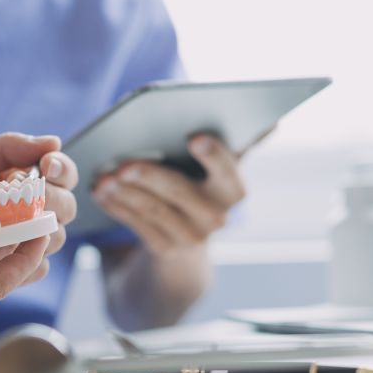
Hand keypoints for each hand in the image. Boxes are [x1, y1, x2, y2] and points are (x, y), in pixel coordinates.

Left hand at [0, 133, 78, 258]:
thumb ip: (8, 148)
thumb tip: (53, 142)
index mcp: (26, 177)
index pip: (63, 173)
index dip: (61, 168)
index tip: (46, 164)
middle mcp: (31, 208)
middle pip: (65, 209)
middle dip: (52, 199)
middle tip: (28, 194)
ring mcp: (20, 239)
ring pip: (53, 239)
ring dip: (35, 228)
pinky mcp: (6, 265)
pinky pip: (32, 268)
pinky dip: (22, 259)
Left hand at [93, 134, 244, 254]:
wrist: (188, 230)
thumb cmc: (199, 179)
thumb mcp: (217, 163)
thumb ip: (236, 141)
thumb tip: (273, 124)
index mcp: (232, 188)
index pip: (227, 171)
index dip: (214, 155)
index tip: (194, 138)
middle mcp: (217, 217)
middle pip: (181, 192)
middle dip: (151, 176)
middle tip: (124, 163)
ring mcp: (192, 236)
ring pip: (155, 210)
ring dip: (125, 192)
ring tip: (103, 176)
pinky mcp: (166, 249)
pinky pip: (138, 226)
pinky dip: (117, 206)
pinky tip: (100, 192)